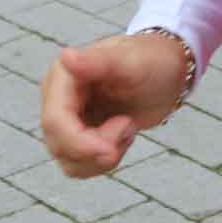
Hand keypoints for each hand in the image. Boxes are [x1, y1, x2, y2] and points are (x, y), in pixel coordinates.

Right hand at [40, 33, 191, 177]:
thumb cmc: (151, 61)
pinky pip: (81, 165)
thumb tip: (66, 57)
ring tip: (128, 125)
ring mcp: (65, 121)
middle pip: (60, 145)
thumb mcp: (132, 61)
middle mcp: (56, 99)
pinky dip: (104, 161)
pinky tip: (123, 135)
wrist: (166, 74)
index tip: (111, 151)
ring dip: (103, 156)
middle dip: (97, 149)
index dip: (78, 143)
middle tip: (129, 126)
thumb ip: (100, 61)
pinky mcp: (77, 137)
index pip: (54, 121)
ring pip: (69, 161)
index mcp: (62, 77)